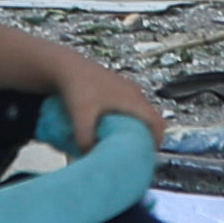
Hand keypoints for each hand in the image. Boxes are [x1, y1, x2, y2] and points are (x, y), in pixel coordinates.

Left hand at [53, 55, 167, 154]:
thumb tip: (90, 156)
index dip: (157, 140)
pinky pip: (132, 106)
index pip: (157, 122)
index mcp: (132, 99)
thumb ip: (86, 139)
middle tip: (136, 152)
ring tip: (124, 142)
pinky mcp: (118, 88)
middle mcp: (134, 92)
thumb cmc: (77, 87)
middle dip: (147, 135)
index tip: (149, 154)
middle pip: (151, 118)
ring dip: (137, 126)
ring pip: (141, 112)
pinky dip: (129, 118)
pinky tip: (113, 127)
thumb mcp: (81, 116)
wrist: (67, 66)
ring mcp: (127, 88)